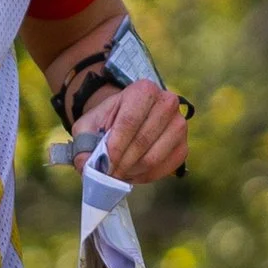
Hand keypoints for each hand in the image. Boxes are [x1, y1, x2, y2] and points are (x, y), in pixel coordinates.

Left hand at [70, 76, 186, 183]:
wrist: (128, 118)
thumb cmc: (108, 120)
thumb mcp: (88, 126)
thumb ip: (83, 145)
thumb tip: (86, 167)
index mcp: (143, 90)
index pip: (129, 122)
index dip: (115, 148)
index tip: (103, 166)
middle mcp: (167, 103)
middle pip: (142, 141)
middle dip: (122, 163)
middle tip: (107, 175)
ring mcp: (180, 125)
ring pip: (154, 157)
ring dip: (132, 171)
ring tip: (118, 174)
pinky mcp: (184, 146)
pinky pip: (166, 168)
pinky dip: (146, 176)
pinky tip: (132, 174)